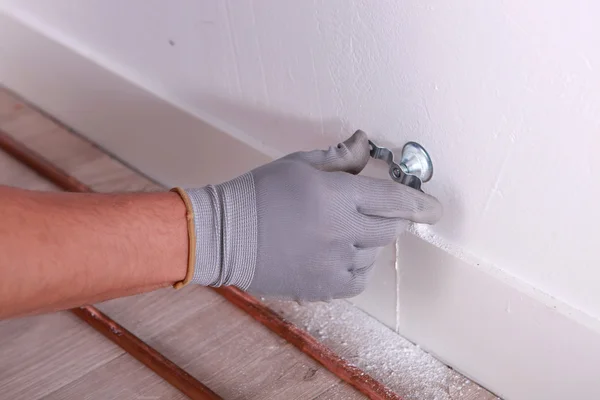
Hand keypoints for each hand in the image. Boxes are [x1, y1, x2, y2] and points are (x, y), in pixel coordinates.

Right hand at [180, 130, 441, 300]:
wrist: (224, 236)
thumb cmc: (259, 193)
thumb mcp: (300, 165)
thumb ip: (340, 158)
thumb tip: (365, 143)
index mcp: (337, 196)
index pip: (394, 200)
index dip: (420, 204)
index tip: (435, 209)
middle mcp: (341, 231)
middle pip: (391, 228)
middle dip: (392, 218)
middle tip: (376, 212)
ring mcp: (333, 263)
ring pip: (375, 254)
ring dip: (369, 241)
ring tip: (341, 231)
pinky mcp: (323, 287)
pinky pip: (358, 278)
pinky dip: (356, 265)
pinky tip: (337, 254)